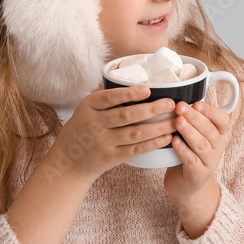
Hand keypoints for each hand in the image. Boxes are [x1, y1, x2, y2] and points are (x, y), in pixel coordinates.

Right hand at [46, 85, 176, 184]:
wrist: (68, 163)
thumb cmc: (82, 129)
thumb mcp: (86, 109)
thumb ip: (107, 98)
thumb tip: (138, 81)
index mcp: (88, 107)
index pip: (109, 98)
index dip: (129, 94)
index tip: (148, 89)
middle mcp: (95, 124)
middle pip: (126, 115)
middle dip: (151, 109)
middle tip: (171, 104)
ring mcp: (103, 142)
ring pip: (135, 133)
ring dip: (158, 127)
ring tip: (175, 120)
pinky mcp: (112, 157)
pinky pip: (136, 149)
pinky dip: (152, 143)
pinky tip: (167, 137)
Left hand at [164, 100, 230, 235]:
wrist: (186, 186)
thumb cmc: (188, 154)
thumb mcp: (195, 135)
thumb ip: (192, 120)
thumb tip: (177, 95)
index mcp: (219, 135)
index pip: (223, 120)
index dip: (211, 111)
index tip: (196, 103)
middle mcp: (218, 148)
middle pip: (210, 130)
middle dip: (195, 117)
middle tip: (180, 107)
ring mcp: (210, 162)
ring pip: (202, 145)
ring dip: (189, 132)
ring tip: (177, 121)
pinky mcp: (198, 175)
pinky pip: (191, 160)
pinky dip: (182, 150)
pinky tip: (173, 141)